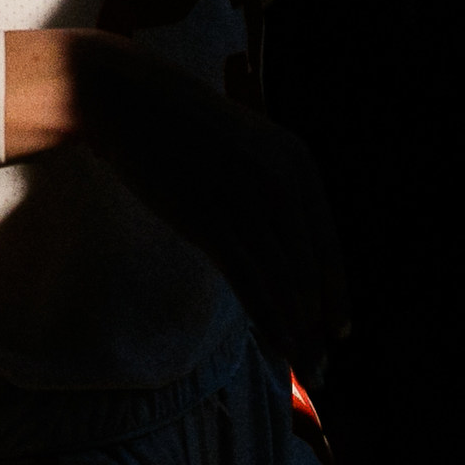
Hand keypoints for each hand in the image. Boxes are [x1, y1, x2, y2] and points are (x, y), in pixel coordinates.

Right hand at [47, 32, 349, 373]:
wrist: (128, 100)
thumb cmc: (182, 128)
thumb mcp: (245, 148)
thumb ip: (273, 190)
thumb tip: (290, 249)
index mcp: (298, 163)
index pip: (328, 245)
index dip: (335, 294)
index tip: (336, 330)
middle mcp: (282, 182)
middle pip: (310, 270)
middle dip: (315, 321)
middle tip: (315, 361)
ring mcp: (246, 200)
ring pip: (284, 281)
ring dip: (295, 329)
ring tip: (298, 364)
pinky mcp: (208, 218)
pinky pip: (250, 281)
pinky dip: (268, 318)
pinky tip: (276, 343)